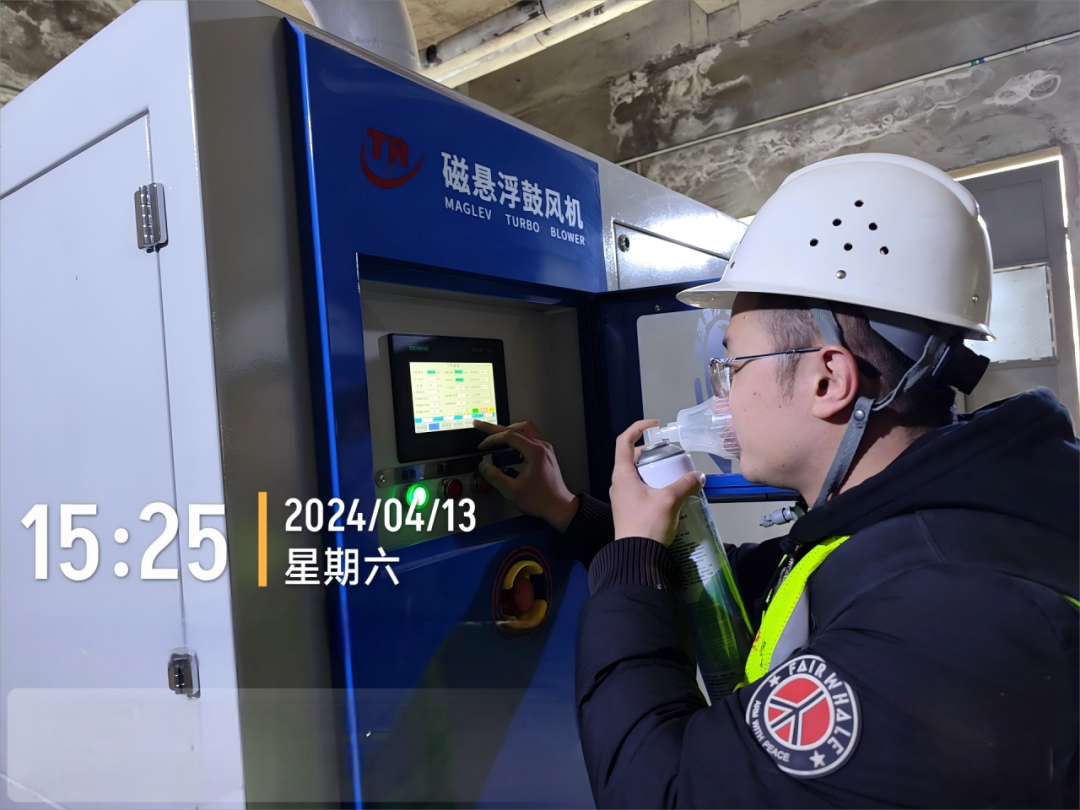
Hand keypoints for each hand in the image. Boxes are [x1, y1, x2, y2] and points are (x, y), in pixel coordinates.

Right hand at [474, 419, 578, 531]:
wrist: (559, 507)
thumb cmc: (542, 500)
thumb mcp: (512, 491)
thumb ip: (495, 477)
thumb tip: (484, 466)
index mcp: (535, 452)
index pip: (509, 436)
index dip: (492, 439)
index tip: (482, 446)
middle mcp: (542, 447)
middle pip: (515, 428)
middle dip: (495, 428)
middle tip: (481, 425)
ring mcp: (545, 449)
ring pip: (524, 430)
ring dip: (508, 431)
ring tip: (494, 434)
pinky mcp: (545, 454)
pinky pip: (529, 437)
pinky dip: (516, 437)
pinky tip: (509, 444)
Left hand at [610, 419, 704, 544]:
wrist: (636, 556)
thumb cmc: (647, 524)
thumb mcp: (669, 500)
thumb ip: (685, 484)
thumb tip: (699, 475)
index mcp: (622, 475)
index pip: (624, 441)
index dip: (637, 428)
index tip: (655, 425)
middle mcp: (619, 483)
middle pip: (632, 458)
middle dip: (652, 452)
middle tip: (670, 454)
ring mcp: (623, 497)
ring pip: (638, 474)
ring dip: (654, 470)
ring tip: (673, 472)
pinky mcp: (630, 509)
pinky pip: (641, 489)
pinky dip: (654, 484)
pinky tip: (671, 493)